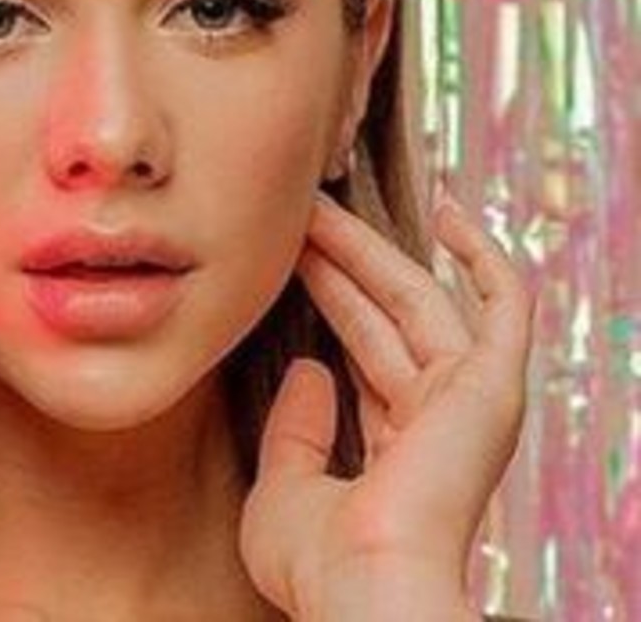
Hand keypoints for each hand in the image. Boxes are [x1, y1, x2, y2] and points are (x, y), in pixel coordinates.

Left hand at [238, 192, 535, 621]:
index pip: (365, 356)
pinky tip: (448, 211)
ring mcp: (468, 402)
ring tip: (317, 206)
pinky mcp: (493, 386)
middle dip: (338, 264)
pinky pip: (504, 306)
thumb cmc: (320, 565)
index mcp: (397, 452)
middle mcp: (438, 422)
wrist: (363, 590)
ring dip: (369, 250)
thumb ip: (294, 430)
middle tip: (294, 217)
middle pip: (384, 317)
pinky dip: (484, 257)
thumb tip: (308, 369)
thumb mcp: (284, 489)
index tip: (292, 257)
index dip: (330, 300)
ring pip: (420, 299)